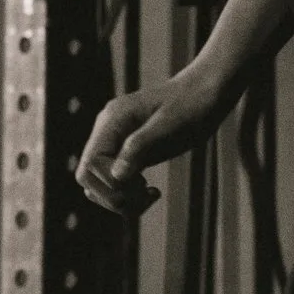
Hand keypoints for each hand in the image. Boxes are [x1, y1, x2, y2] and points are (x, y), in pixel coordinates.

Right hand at [74, 68, 235, 215]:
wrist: (206, 93)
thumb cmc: (192, 105)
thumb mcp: (170, 125)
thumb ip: (140, 147)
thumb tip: (117, 175)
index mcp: (113, 120)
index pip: (90, 163)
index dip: (111, 182)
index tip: (141, 182)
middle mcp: (107, 132)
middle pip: (87, 177)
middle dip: (114, 195)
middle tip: (146, 194)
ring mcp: (115, 143)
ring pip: (97, 185)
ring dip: (121, 200)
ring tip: (150, 195)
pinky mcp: (126, 155)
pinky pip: (114, 183)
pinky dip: (129, 197)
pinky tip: (152, 192)